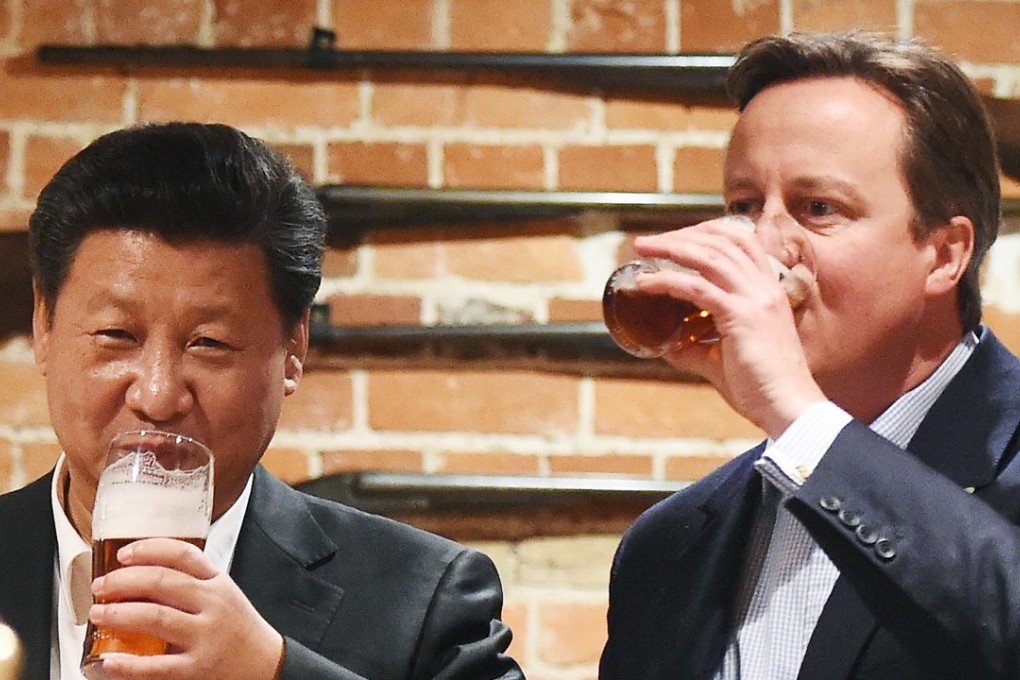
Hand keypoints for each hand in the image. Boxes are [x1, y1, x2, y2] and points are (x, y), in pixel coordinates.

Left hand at [88, 538, 282, 679]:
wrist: (266, 664)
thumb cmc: (238, 628)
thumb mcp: (223, 595)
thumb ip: (194, 582)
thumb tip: (143, 573)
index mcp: (217, 583)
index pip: (182, 555)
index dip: (148, 550)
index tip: (123, 554)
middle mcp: (212, 605)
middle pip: (161, 582)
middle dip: (122, 581)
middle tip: (101, 586)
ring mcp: (205, 637)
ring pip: (155, 618)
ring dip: (118, 614)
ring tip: (98, 613)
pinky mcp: (197, 669)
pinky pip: (156, 666)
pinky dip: (127, 664)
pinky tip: (108, 659)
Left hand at [632, 218, 826, 436]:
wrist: (786, 408)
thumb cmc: (760, 388)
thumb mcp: (723, 359)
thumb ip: (696, 347)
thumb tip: (667, 344)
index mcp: (768, 291)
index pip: (739, 241)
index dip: (705, 232)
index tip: (675, 239)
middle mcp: (765, 287)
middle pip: (722, 240)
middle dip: (681, 235)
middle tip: (648, 242)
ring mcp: (755, 299)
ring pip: (710, 255)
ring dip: (671, 247)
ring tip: (642, 248)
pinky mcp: (741, 316)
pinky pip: (697, 288)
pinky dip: (668, 280)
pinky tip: (646, 283)